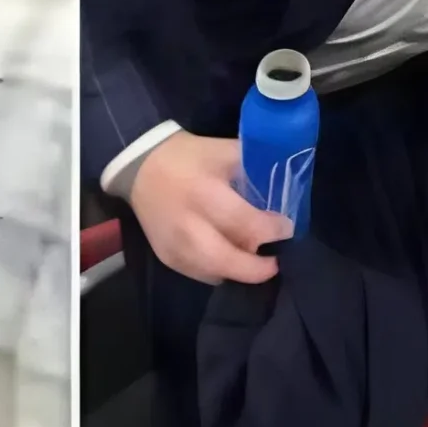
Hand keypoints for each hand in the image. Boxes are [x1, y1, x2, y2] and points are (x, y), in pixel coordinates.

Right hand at [128, 131, 292, 286]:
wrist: (140, 168)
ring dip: (240, 272)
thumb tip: (285, 190)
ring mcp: (175, 246)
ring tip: (256, 263)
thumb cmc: (188, 157)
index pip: (245, 223)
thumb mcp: (225, 151)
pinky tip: (230, 261)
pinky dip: (221, 272)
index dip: (272, 232)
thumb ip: (255, 168)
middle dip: (258, 268)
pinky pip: (201, 275)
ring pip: (215, 273)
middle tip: (275, 262)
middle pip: (228, 260)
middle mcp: (187, 226)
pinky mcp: (167, 258)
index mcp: (203, 194)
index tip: (287, 229)